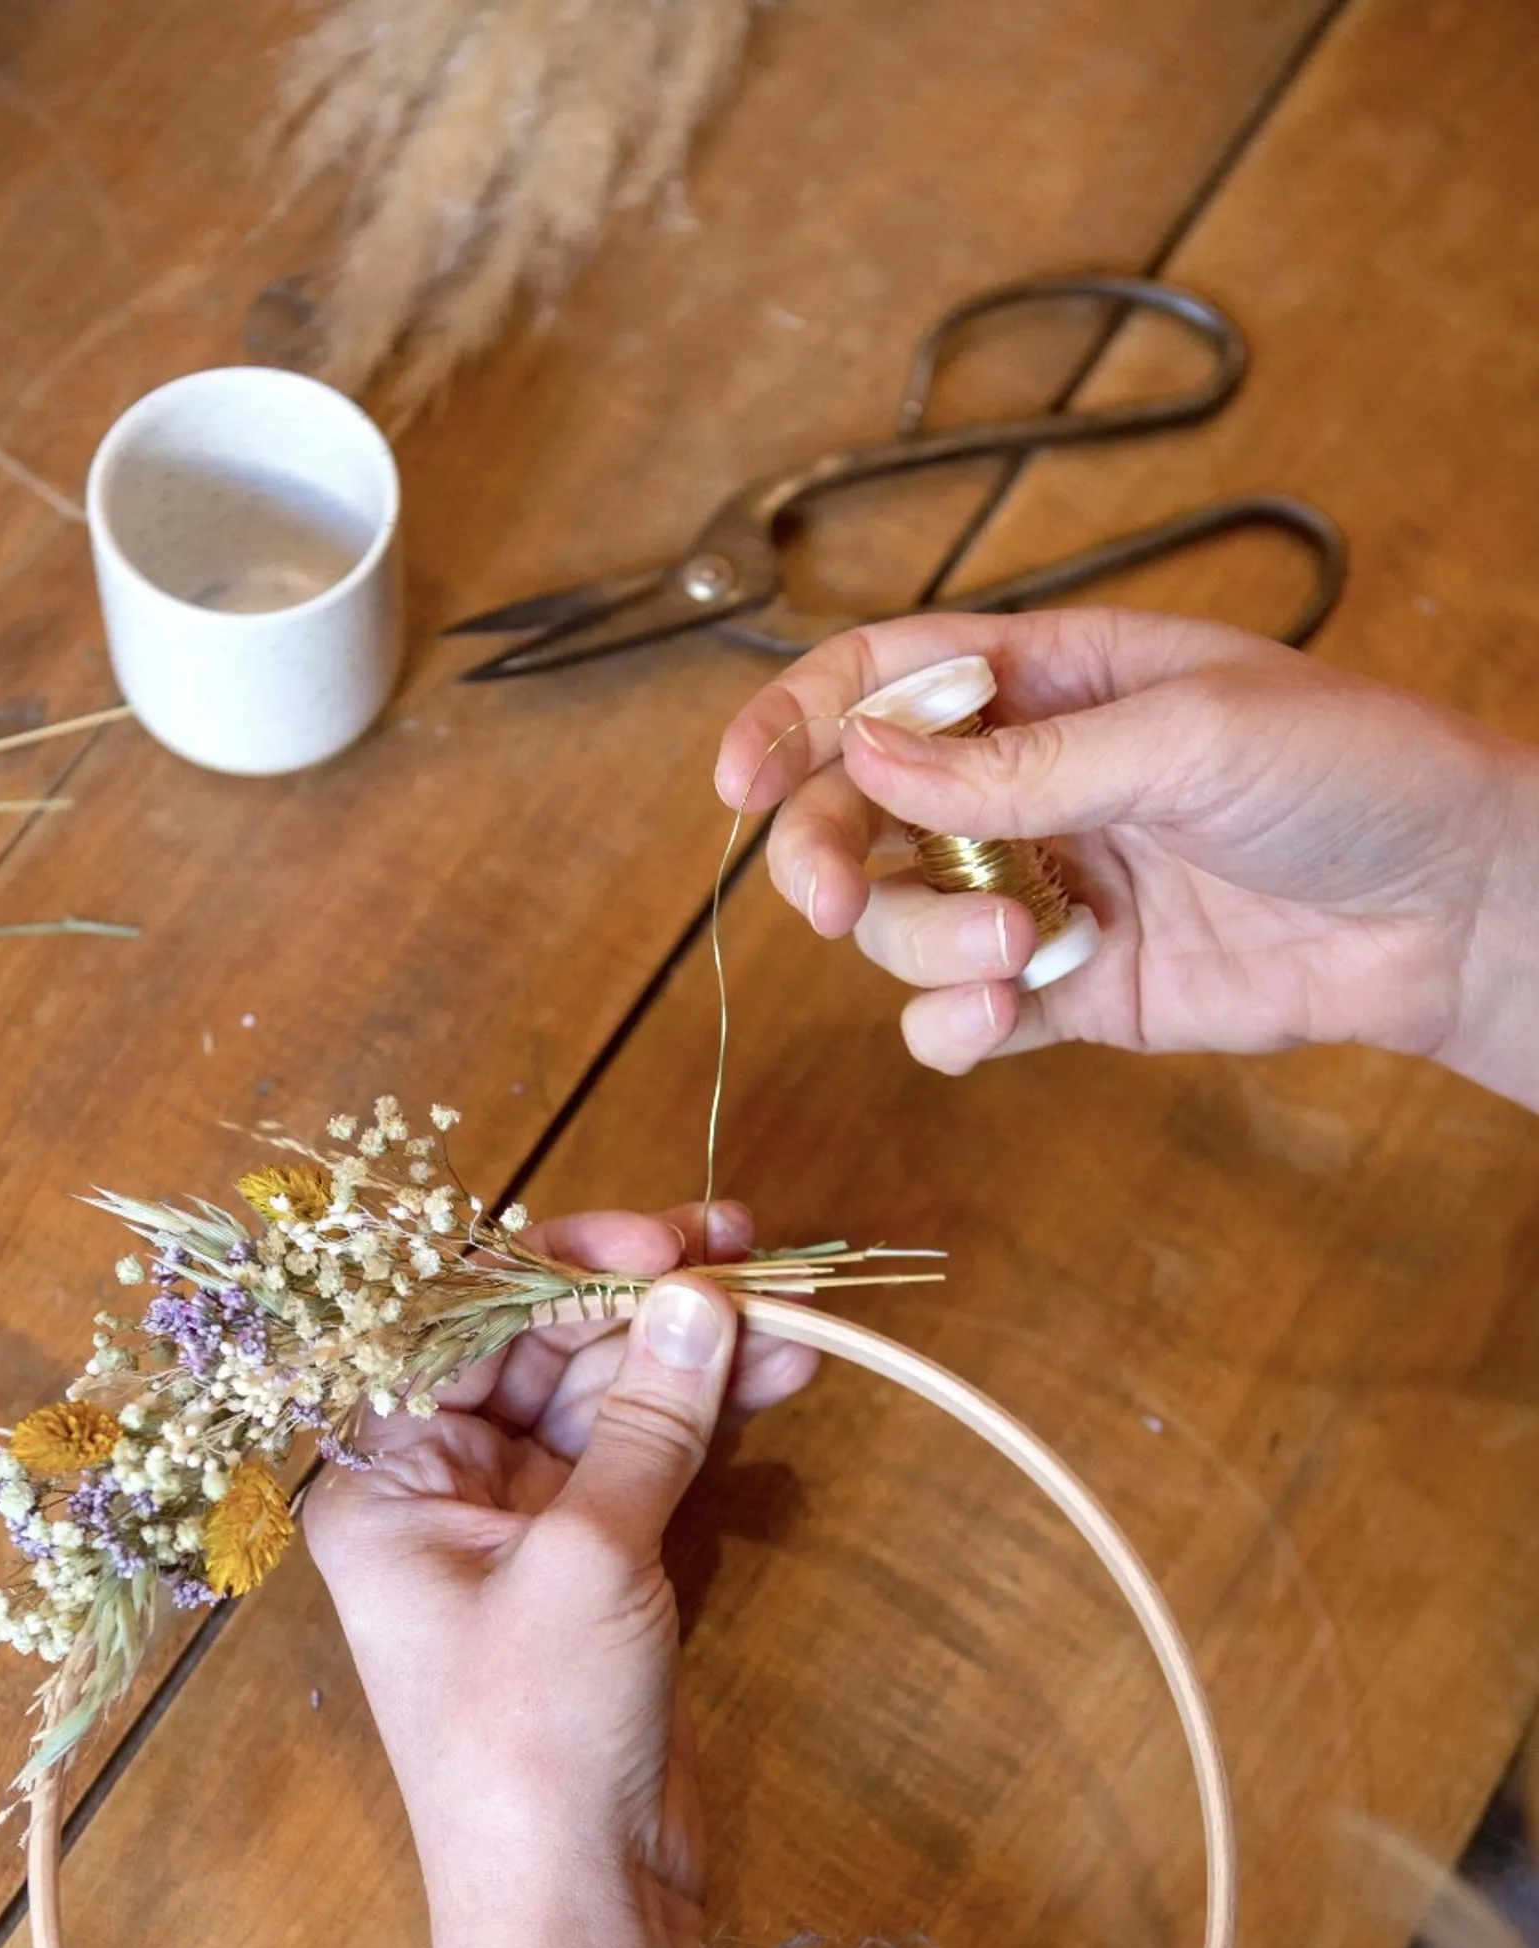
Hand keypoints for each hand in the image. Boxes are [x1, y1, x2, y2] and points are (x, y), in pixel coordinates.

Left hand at [304, 1201, 816, 1947]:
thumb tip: (698, 1295)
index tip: (664, 1239)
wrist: (578, 1904)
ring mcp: (526, 1527)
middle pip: (544, 1350)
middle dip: (649, 1300)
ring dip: (697, 1352)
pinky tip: (779, 1376)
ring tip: (798, 1310)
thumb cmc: (533, 1740)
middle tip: (751, 1253)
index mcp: (387, 1476)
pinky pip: (650, 1457)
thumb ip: (647, 1418)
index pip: (463, 1323)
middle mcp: (445, 1489)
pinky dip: (711, 1417)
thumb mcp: (590, 1561)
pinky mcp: (599, 1567)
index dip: (563, 1264)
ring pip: (610, 1398)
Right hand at [715, 609, 1538, 1109]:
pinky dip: (954, 1029)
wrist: (1455, 906)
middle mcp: (1028, 780)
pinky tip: (1004, 1021)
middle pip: (860, 810)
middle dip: (829, 856)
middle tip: (841, 902)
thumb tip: (865, 750)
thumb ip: (1019, 758)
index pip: (882, 678)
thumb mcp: (1187, 732)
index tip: (734, 781)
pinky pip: (962, 1018)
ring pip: (904, 924)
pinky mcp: (1075, 988)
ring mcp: (1044, 886)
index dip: (794, 720)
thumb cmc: (1353, 772)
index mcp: (1052, 678)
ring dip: (929, 948)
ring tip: (1026, 955)